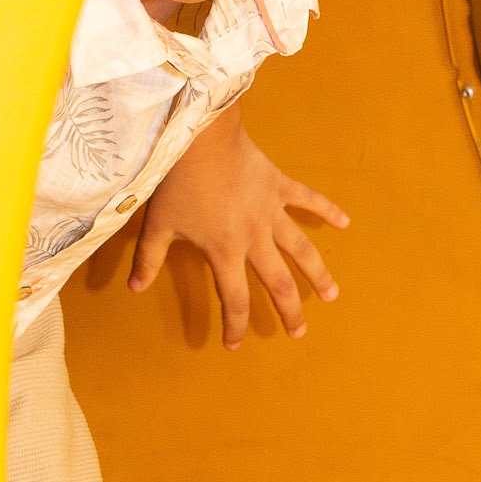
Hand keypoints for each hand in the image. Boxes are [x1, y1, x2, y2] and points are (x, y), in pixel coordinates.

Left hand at [129, 104, 349, 348]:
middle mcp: (255, 238)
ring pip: (302, 251)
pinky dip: (327, 210)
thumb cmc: (177, 181)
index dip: (236, 325)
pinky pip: (309, 200)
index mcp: (225, 251)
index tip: (235, 344)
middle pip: (279, 284)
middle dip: (290, 312)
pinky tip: (345, 222)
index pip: (234, 298)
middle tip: (298, 332)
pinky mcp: (280, 187)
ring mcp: (272, 212)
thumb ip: (148, 258)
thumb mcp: (158, 223)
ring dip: (318, 274)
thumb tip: (135, 288)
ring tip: (332, 295)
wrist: (200, 137)